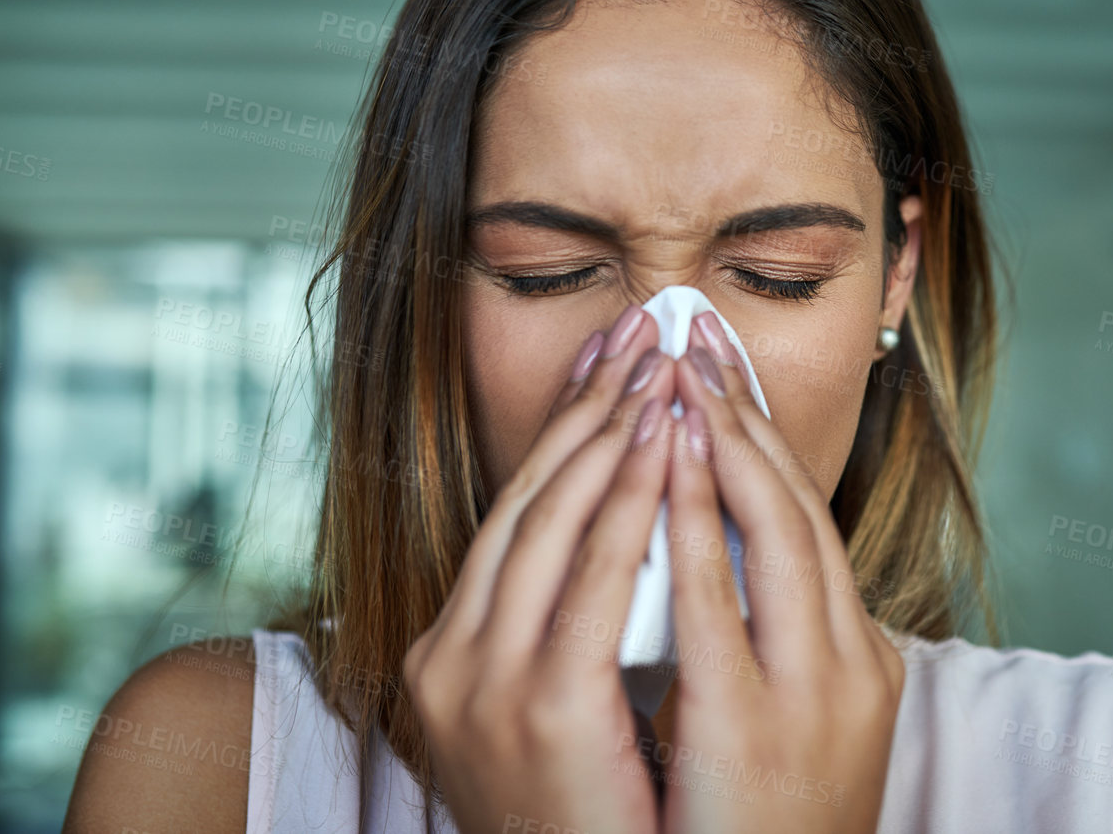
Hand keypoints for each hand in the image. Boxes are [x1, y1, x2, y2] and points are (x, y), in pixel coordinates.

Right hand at [402, 303, 677, 833]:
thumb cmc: (593, 823)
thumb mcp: (561, 711)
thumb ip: (568, 628)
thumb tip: (619, 535)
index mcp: (454, 656)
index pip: (515, 514)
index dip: (564, 428)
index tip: (608, 359)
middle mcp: (451, 659)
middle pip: (528, 501)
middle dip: (589, 406)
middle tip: (644, 330)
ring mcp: (481, 682)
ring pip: (551, 522)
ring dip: (612, 432)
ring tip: (661, 363)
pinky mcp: (537, 706)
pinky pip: (590, 575)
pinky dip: (627, 500)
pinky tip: (661, 439)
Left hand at [654, 314, 904, 832]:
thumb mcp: (779, 726)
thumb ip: (762, 646)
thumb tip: (715, 563)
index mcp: (858, 660)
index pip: (804, 517)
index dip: (760, 432)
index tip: (720, 366)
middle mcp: (852, 666)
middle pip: (797, 505)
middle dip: (740, 412)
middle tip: (695, 334)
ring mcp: (817, 695)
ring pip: (774, 532)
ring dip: (720, 442)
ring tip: (677, 371)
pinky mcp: (758, 726)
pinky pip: (719, 601)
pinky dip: (693, 520)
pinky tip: (664, 459)